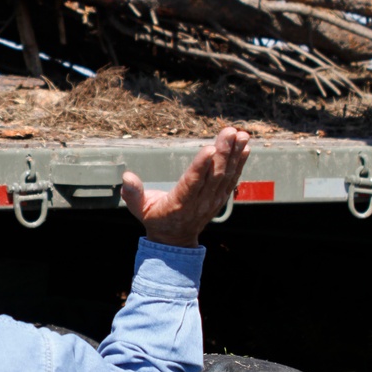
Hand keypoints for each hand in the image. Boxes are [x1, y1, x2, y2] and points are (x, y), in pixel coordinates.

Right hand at [121, 127, 250, 246]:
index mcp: (180, 204)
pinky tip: (245, 147)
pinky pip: (232, 179)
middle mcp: (200, 202)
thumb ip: (133, 193)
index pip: (192, 183)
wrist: (175, 240)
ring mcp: (212, 201)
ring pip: (226, 175)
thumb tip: (126, 177)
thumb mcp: (139, 209)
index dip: (201, 166)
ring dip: (234, 154)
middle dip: (223, 152)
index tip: (210, 148)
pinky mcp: (220, 198)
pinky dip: (239, 163)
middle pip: (213, 175)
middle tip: (229, 132)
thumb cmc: (155, 218)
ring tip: (241, 134)